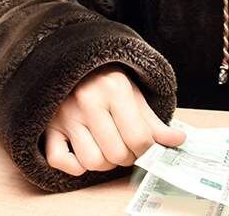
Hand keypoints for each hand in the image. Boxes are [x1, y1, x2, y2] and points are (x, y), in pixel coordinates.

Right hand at [44, 65, 184, 175]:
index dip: (147, 151)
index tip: (145, 148)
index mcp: (114, 89)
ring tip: (107, 149)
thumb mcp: (133, 94)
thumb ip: (154, 121)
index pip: (139, 138)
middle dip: (127, 158)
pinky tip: (84, 153)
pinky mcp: (50, 126)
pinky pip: (60, 160)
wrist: (74, 63)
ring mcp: (66, 115)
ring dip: (104, 163)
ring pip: (92, 161)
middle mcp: (88, 101)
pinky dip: (74, 165)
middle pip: (116, 153)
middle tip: (127, 148)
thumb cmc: (106, 81)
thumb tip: (178, 140)